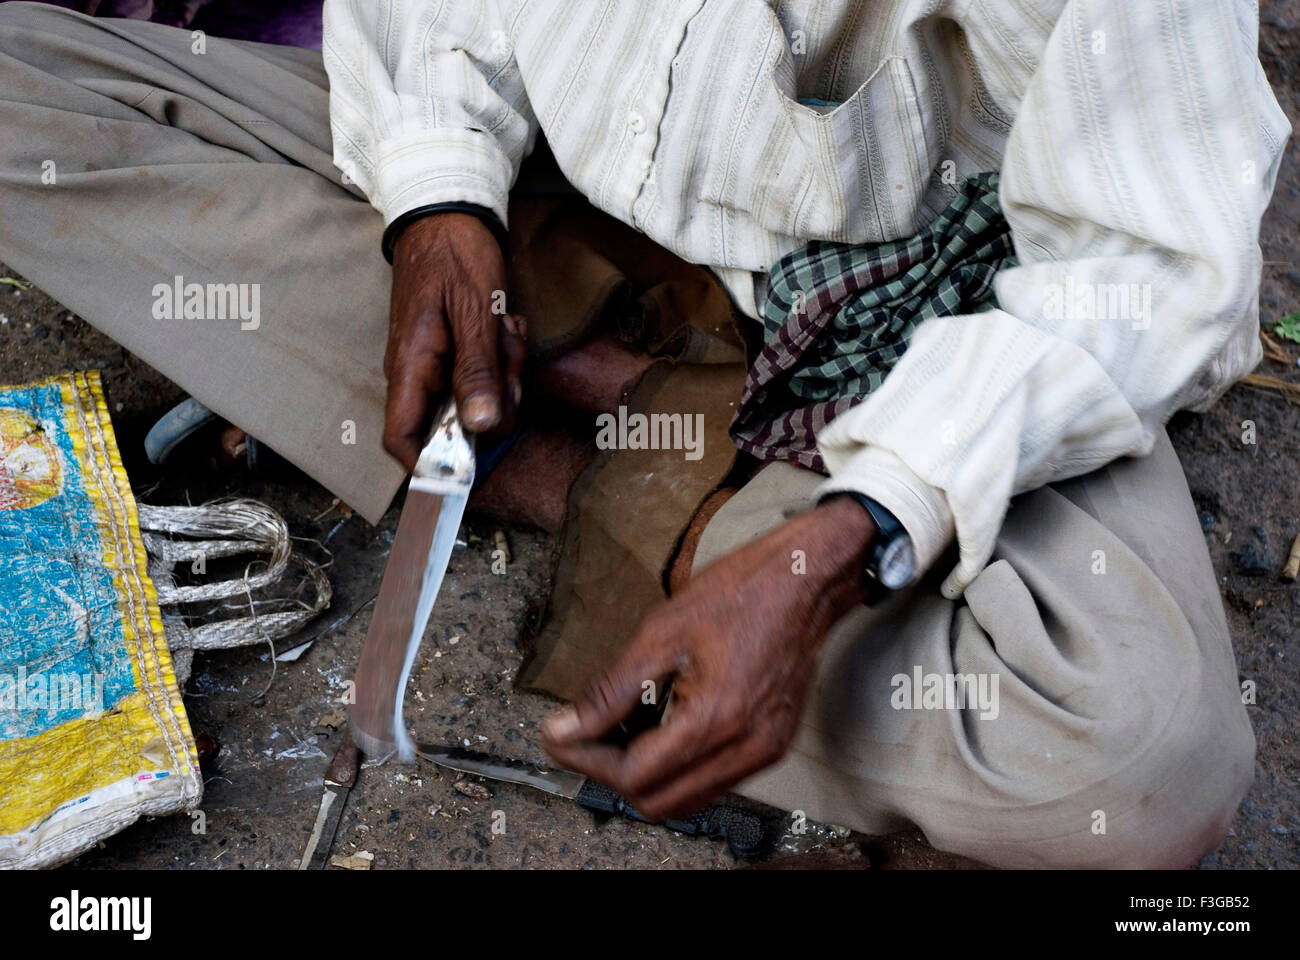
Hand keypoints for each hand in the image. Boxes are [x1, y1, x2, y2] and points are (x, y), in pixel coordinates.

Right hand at [384, 212, 526, 469]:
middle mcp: (417, 373)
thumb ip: (477, 371)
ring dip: (504, 374)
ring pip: (477, 401)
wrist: (449, 212)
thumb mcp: (474, 313)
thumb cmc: (455, 256)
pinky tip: (505, 325)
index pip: (402, 439)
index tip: (472, 466)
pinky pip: (484, 375)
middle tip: (509, 360)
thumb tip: (479, 425)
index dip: (432, 464)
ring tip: (506, 331)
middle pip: (455, 427)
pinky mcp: (455, 353)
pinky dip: (503, 358)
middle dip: (495, 405)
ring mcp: (436, 364)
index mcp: (410, 366)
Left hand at [541, 496, 876, 819]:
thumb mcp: (661, 632)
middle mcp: (746, 747)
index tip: (560, 734)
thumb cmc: (743, 591)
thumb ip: (611, 690)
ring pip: (686, 800)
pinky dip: (676, 768)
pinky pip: (713, 781)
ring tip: (617, 732)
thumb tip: (568, 727)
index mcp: (718, 718)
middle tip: (583, 736)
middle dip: (611, 774)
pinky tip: (657, 729)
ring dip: (644, 776)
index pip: (636, 775)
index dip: (588, 759)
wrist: (806, 580)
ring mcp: (763, 751)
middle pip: (659, 802)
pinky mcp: (770, 745)